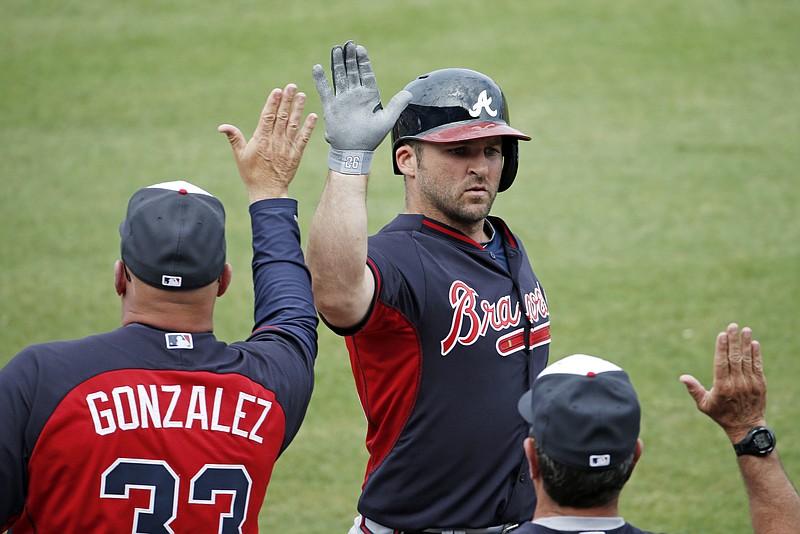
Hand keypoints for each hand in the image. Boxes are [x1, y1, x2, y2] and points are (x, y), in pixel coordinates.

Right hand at [219, 83, 316, 202]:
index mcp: (261, 140)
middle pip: (282, 117)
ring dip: (298, 109)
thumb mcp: (240, 156)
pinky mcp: (296, 154)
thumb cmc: (252, 174)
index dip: (273, 103)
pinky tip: (313, 116)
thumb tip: (222, 126)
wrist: (267, 192)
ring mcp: (286, 147)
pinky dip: (308, 127)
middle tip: (292, 86)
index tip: (278, 90)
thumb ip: (234, 138)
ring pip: (293, 125)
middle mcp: (275, 141)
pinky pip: (303, 139)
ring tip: (302, 96)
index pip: (268, 117)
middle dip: (287, 101)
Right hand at [312, 40, 410, 151]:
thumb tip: (409, 93)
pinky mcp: (331, 106)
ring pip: (339, 76)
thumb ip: (396, 105)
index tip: (360, 49)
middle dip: (350, 58)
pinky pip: (325, 90)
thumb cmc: (371, 138)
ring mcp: (342, 99)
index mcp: (369, 96)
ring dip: (337, 63)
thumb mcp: (387, 120)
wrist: (353, 151)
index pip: (366, 74)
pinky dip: (321, 79)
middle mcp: (355, 95)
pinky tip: (317, 67)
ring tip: (336, 49)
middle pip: (352, 71)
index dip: (363, 61)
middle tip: (348, 44)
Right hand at [680, 323, 766, 442]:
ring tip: (745, 329)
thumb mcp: (704, 404)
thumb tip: (682, 377)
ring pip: (747, 360)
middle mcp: (737, 384)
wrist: (746, 427)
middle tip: (733, 326)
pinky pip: (757, 366)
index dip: (722, 348)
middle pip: (734, 358)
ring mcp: (750, 384)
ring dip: (745, 344)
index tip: (722, 335)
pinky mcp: (760, 385)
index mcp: (722, 387)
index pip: (722, 363)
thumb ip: (694, 389)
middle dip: (733, 341)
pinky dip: (756, 354)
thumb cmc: (721, 414)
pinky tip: (753, 344)